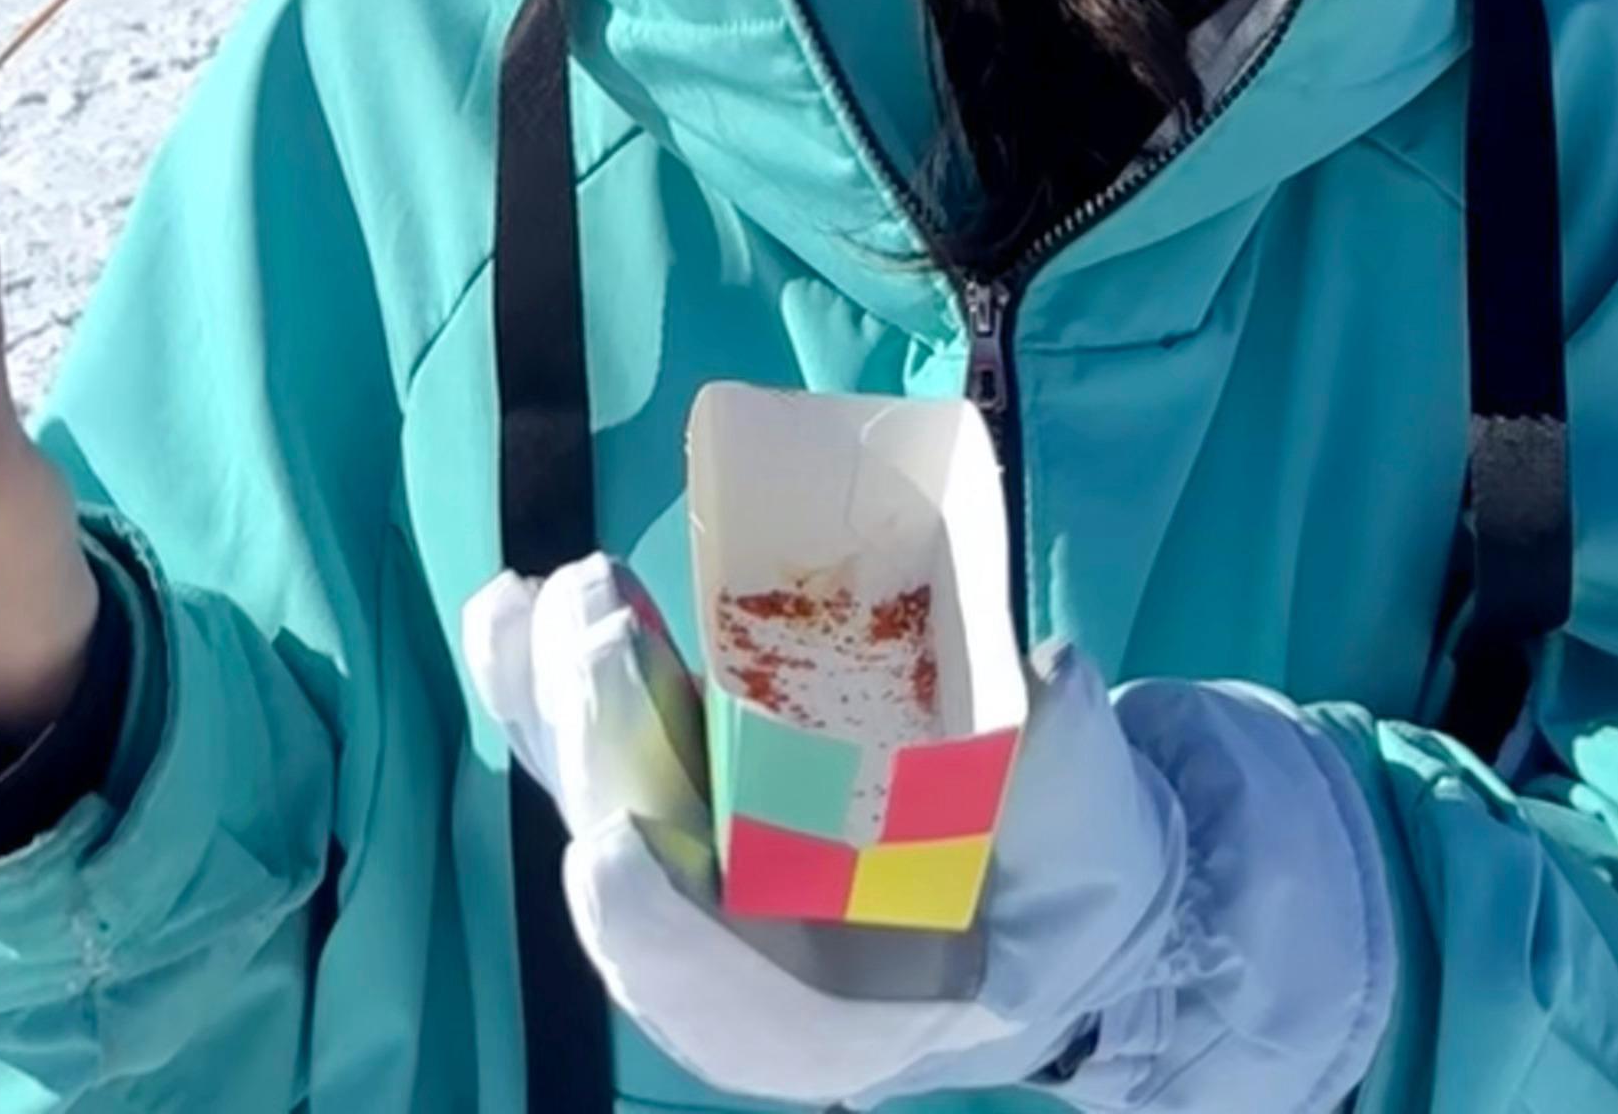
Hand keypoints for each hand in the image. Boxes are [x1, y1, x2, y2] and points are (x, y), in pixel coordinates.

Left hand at [462, 579, 1388, 1113]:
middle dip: (605, 758)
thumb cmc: (1078, 880)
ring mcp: (722, 879)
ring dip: (561, 712)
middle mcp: (762, 960)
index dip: (665, 942)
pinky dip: (568, 691)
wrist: (1057, 889)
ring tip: (526, 604)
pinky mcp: (709, 800)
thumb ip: (1065, 776)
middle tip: (590, 628)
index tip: (608, 853)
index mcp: (857, 1013)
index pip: (737, 1010)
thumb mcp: (1095, 843)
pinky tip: (521, 607)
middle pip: (648, 883)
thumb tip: (1039, 682)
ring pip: (613, 809)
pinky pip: (625, 753)